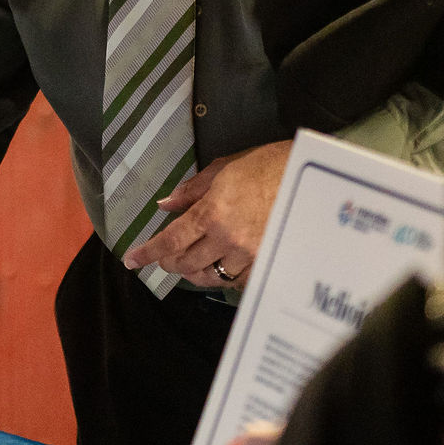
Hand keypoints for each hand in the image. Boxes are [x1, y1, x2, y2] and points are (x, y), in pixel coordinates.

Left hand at [121, 139, 290, 287]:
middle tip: (164, 258)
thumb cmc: (268, 164)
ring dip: (193, 273)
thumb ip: (192, 190)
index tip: (131, 260)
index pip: (171, 240)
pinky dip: (223, 276)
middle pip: (187, 264)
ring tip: (187, 266)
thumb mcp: (225, 168)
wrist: (312, 177)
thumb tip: (166, 205)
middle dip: (170, 263)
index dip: (148, 253)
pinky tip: (218, 268)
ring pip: (211, 277)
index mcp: (212, 212)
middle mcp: (227, 239)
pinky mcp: (268, 262)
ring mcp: (249, 255)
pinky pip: (238, 280)